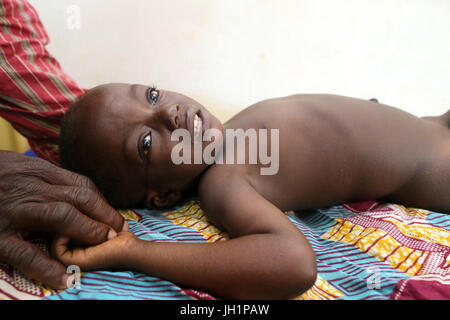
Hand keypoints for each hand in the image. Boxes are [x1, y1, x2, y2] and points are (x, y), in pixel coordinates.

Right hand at [0, 151, 124, 288]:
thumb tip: (71, 192)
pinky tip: (65, 278)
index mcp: (34, 171)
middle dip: (103, 215)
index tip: (112, 216)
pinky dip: (48, 268)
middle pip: (78, 197)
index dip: (101, 202)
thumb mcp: (15, 167)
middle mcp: (27, 188)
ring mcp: (12, 212)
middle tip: (117, 231)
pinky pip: (27, 253)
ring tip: (102, 246)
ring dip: (88, 231)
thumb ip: (42, 177)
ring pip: (61, 216)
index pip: (80, 185)